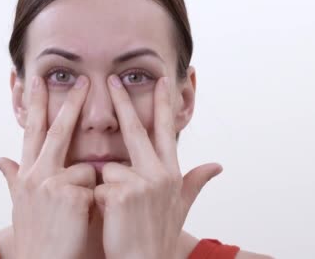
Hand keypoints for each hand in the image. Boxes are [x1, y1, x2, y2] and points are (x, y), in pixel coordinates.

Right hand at [0, 75, 95, 258]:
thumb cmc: (37, 236)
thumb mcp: (20, 205)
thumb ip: (13, 177)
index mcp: (27, 175)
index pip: (32, 131)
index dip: (35, 104)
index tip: (36, 80)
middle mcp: (36, 176)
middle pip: (56, 131)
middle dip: (71, 103)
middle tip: (85, 80)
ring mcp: (52, 185)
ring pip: (86, 167)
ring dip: (89, 190)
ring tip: (76, 216)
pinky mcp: (71, 196)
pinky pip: (96, 188)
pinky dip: (97, 203)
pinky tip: (83, 221)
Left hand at [94, 75, 222, 258]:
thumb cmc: (158, 236)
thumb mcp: (180, 207)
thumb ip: (195, 182)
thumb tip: (217, 165)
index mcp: (170, 173)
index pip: (166, 131)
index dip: (163, 104)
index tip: (161, 80)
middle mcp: (159, 174)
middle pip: (136, 130)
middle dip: (123, 101)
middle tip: (112, 79)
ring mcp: (141, 183)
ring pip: (109, 167)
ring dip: (106, 187)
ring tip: (118, 213)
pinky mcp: (120, 194)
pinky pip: (97, 186)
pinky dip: (97, 201)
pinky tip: (109, 218)